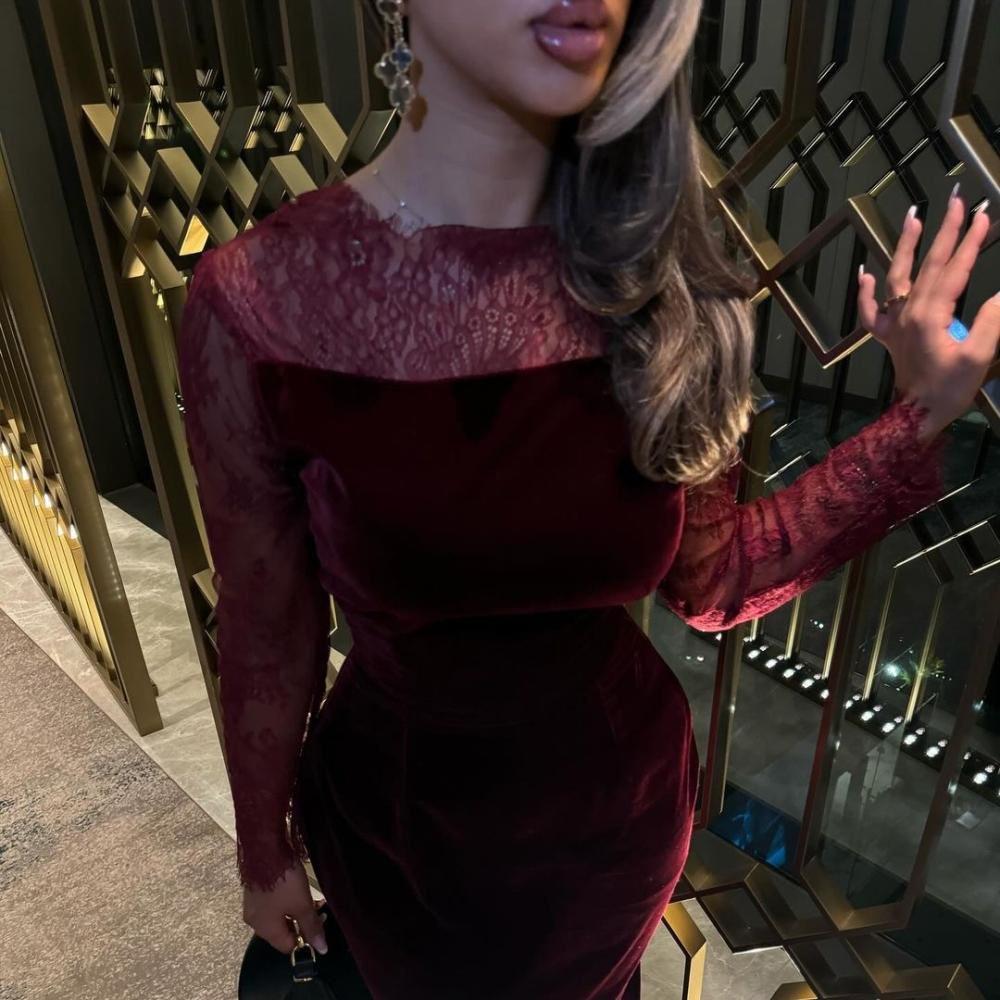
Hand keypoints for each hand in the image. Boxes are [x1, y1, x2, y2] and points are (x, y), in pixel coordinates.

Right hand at [242, 860, 328, 955]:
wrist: (265, 849)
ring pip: (278, 916)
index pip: (287, 946)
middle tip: (318, 909)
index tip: (320, 924)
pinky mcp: (254, 891)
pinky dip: (285, 901)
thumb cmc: (284, 881)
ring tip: (311, 897)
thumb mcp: (302, 904)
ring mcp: (252, 906)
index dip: (305, 940)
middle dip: (301, 923)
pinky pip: (272, 904)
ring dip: (295, 910)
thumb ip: (311, 927)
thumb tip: (321, 949)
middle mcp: (255, 922)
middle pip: (282, 931)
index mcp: (264, 930)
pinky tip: (296, 889)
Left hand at [857, 186, 999, 442]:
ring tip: (913, 216)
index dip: (970, 241)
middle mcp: (906, 314)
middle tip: (958, 199)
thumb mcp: (977, 357)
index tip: (983, 214)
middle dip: (945, 230)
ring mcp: (893, 325)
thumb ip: (991, 321)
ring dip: (904, 245)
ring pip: (896, 277)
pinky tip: (864, 272)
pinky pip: (870, 312)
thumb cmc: (948, 391)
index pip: (954, 270)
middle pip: (928, 265)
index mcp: (929, 315)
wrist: (914, 418)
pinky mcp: (886, 338)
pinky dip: (866, 292)